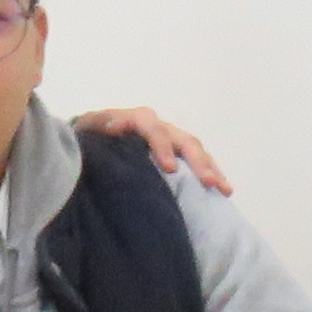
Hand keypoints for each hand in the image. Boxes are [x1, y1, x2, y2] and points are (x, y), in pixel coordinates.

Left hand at [76, 103, 231, 193]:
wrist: (94, 137)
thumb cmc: (91, 136)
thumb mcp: (87, 128)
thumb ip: (98, 125)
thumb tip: (115, 126)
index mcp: (139, 119)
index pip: (155, 130)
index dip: (164, 147)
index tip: (170, 168)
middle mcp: (160, 127)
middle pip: (184, 140)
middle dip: (198, 161)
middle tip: (209, 182)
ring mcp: (171, 140)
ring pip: (196, 151)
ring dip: (211, 169)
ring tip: (224, 189)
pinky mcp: (177, 154)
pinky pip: (198, 162)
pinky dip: (211, 174)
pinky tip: (223, 191)